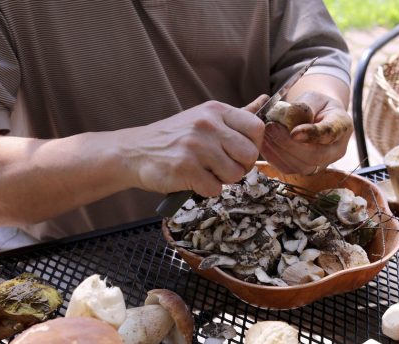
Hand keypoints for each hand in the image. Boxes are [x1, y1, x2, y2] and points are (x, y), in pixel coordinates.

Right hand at [120, 96, 267, 196]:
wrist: (134, 151)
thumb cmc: (174, 137)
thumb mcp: (204, 117)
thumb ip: (236, 114)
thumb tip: (265, 99)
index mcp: (215, 110)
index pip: (256, 128)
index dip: (254, 145)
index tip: (239, 151)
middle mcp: (207, 125)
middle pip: (249, 154)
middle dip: (240, 166)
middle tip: (222, 166)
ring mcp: (196, 147)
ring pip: (235, 174)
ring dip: (223, 180)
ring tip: (205, 172)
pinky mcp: (185, 169)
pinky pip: (215, 188)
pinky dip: (206, 190)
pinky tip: (193, 180)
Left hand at [261, 91, 352, 173]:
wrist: (318, 117)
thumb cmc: (317, 105)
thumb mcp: (314, 97)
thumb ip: (304, 106)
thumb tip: (287, 116)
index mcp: (342, 125)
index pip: (329, 133)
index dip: (312, 134)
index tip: (294, 132)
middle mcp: (336, 149)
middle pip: (315, 156)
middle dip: (290, 145)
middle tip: (271, 128)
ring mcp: (322, 163)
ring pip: (301, 166)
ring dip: (279, 151)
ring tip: (266, 133)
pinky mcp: (307, 169)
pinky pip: (290, 169)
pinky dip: (274, 157)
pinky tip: (265, 143)